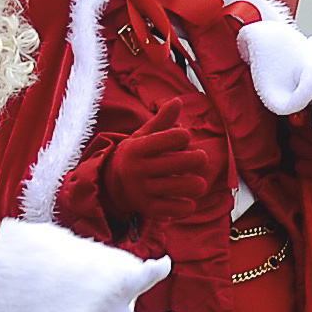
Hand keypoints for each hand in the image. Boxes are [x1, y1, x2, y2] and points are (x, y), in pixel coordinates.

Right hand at [97, 111, 222, 224]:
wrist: (111, 184)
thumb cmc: (137, 155)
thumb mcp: (144, 135)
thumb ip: (163, 120)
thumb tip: (177, 101)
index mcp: (138, 148)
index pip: (171, 137)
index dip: (183, 136)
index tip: (183, 138)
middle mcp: (138, 169)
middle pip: (181, 162)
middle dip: (198, 159)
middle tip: (200, 158)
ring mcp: (143, 190)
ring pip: (183, 186)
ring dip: (197, 184)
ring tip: (197, 182)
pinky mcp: (149, 209)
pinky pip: (177, 209)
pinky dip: (188, 205)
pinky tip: (187, 199)